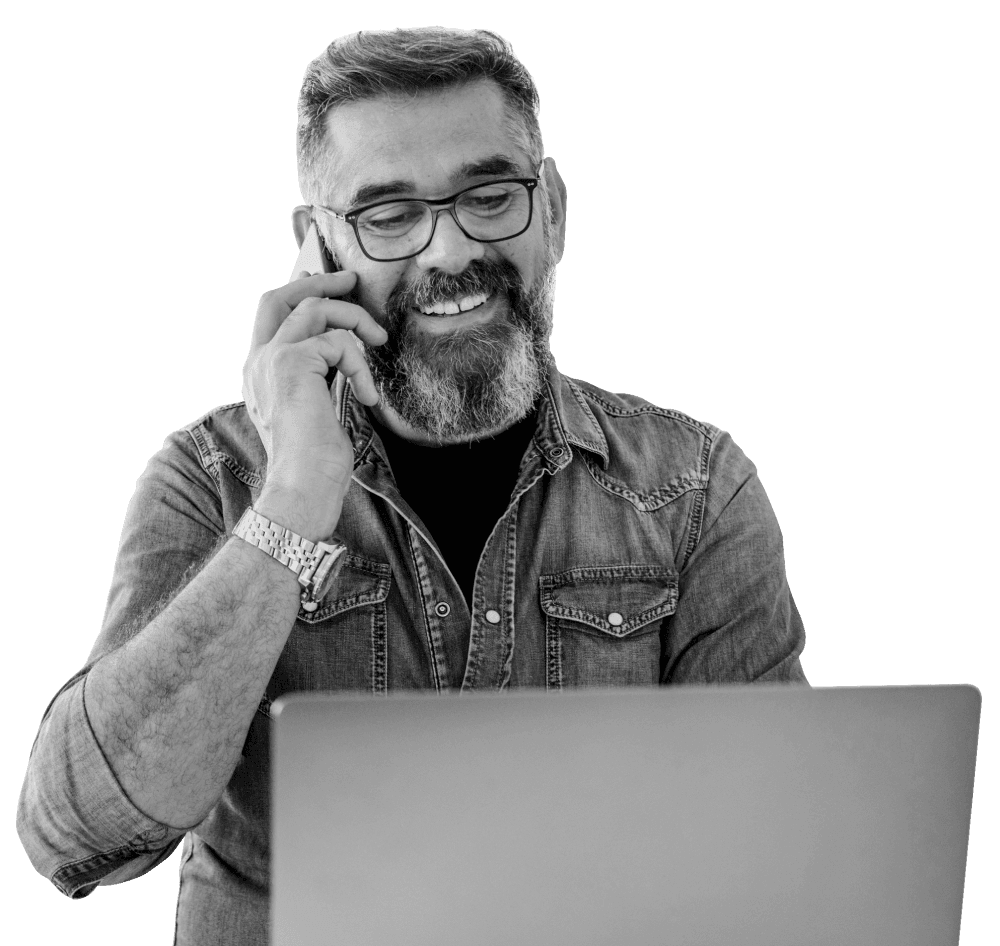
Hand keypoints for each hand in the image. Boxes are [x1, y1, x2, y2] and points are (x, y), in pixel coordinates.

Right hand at [242, 271, 387, 539]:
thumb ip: (318, 377)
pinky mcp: (292, 363)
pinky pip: (338, 343)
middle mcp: (258, 362)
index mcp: (260, 373)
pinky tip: (367, 395)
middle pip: (280, 297)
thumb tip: (342, 353)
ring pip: (315, 310)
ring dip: (354, 320)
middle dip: (318, 283)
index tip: (327, 285)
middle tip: (351, 281)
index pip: (271, 316)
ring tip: (378, 342)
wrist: (303, 484)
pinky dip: (361, 366)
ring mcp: (271, 360)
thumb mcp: (315, 409)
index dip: (298, 293)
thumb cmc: (315, 460)